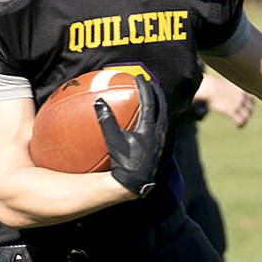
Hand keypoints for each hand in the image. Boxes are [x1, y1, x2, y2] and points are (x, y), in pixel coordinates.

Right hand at [96, 74, 168, 196]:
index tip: (138, 78)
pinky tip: (150, 116)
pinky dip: (157, 115)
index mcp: (149, 128)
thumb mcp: (113, 140)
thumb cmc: (123, 162)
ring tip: (152, 95)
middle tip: (149, 82)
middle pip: (161, 105)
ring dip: (158, 103)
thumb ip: (106, 120)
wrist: (135, 183)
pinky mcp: (161, 145)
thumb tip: (98, 101)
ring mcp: (161, 139)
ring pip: (163, 114)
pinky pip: (161, 124)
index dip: (144, 88)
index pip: (149, 101)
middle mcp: (159, 131)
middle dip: (156, 91)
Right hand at [196, 73, 253, 127]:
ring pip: (246, 116)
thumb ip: (236, 92)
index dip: (250, 105)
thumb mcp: (230, 87)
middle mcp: (242, 98)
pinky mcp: (231, 111)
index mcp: (243, 91)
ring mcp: (237, 104)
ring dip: (244, 121)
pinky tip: (239, 126)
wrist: (211, 89)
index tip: (246, 108)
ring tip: (241, 123)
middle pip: (250, 109)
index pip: (252, 100)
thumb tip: (233, 97)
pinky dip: (240, 124)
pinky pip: (240, 120)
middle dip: (247, 113)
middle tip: (243, 117)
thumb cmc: (218, 88)